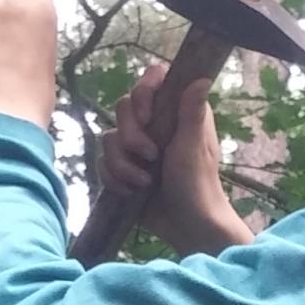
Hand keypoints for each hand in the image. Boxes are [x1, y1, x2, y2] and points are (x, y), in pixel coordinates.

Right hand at [99, 65, 253, 255]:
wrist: (187, 226)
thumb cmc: (198, 186)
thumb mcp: (193, 149)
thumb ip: (191, 113)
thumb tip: (202, 78)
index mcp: (175, 112)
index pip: (152, 81)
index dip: (143, 92)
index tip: (147, 116)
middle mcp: (154, 124)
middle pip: (123, 108)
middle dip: (130, 135)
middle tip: (150, 156)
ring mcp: (136, 146)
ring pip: (109, 138)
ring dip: (123, 164)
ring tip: (144, 182)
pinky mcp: (123, 168)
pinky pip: (103, 163)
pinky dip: (115, 179)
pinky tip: (132, 192)